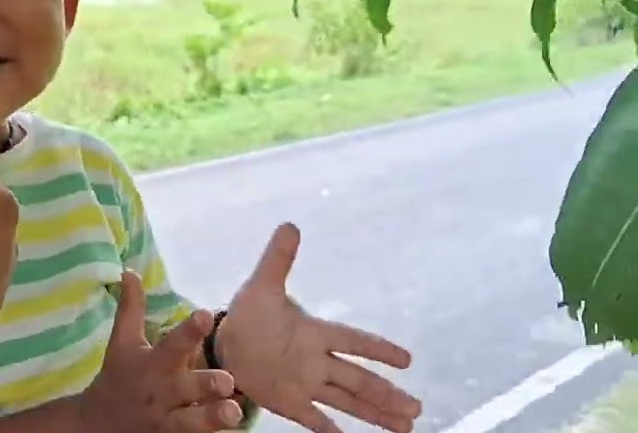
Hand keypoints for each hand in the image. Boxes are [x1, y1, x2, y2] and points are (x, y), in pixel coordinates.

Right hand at [79, 270, 242, 432]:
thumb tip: (130, 270)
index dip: (189, 329)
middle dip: (207, 384)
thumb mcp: (122, 341)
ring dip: (214, 416)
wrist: (98, 425)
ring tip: (234, 411)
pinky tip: (232, 431)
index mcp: (153, 363)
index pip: (172, 343)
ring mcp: (169, 419)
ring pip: (195, 420)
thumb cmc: (118, 374)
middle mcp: (163, 390)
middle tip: (227, 380)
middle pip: (187, 387)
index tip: (205, 315)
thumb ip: (131, 308)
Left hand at [214, 223, 421, 432]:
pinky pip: (315, 420)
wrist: (221, 344)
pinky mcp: (290, 402)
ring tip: (405, 427)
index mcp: (314, 333)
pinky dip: (332, 432)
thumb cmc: (247, 315)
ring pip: (347, 401)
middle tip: (416, 407)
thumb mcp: (261, 286)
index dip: (378, 349)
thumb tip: (289, 225)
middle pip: (358, 379)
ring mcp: (306, 384)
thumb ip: (277, 259)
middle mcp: (316, 361)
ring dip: (374, 413)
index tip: (407, 360)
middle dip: (387, 393)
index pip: (352, 340)